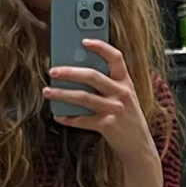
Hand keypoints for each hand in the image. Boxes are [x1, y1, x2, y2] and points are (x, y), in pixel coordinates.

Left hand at [46, 40, 157, 169]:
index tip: (84, 41)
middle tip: (53, 71)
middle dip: (70, 72)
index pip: (115, 57)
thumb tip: (77, 70)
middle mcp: (122, 93)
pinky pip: (82, 120)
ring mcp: (115, 109)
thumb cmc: (127, 117)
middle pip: (92, 76)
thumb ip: (108, 83)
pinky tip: (58, 115)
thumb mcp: (124, 96)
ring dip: (62, 94)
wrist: (138, 145)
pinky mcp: (107, 125)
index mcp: (126, 82)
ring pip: (83, 97)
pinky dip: (68, 118)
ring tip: (47, 91)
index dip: (100, 47)